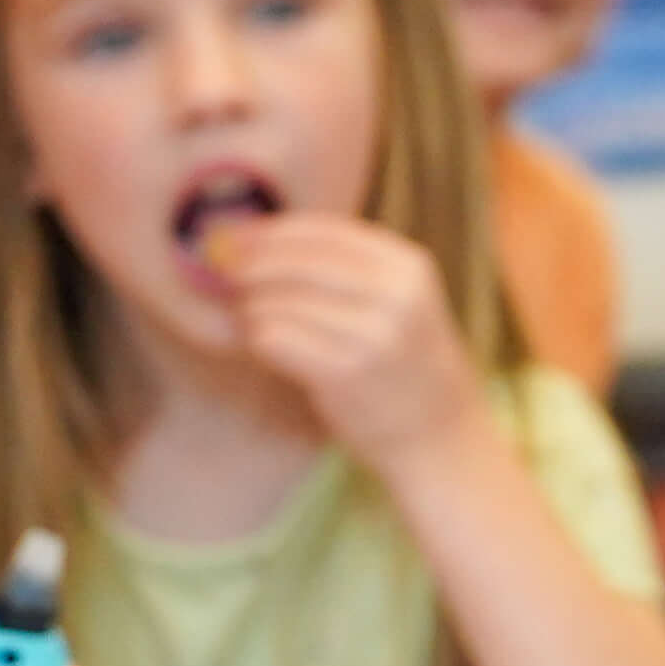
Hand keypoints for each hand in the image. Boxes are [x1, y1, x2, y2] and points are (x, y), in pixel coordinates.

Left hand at [213, 212, 482, 466]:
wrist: (440, 433)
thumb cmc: (404, 363)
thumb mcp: (398, 301)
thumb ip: (346, 271)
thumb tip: (261, 244)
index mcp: (406, 266)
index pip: (325, 232)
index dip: (274, 232)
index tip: (239, 236)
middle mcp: (394, 296)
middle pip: (300, 263)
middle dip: (253, 264)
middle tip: (224, 272)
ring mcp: (372, 335)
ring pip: (283, 302)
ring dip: (252, 306)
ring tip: (243, 314)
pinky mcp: (345, 374)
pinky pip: (279, 340)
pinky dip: (259, 337)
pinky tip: (258, 342)